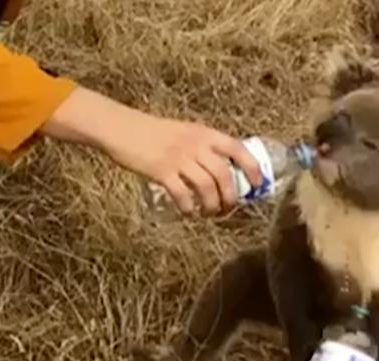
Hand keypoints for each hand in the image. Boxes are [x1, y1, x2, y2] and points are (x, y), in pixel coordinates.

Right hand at [106, 110, 262, 214]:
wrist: (122, 128)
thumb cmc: (154, 133)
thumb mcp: (185, 132)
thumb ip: (202, 147)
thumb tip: (222, 172)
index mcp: (205, 134)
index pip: (238, 149)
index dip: (252, 168)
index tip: (256, 185)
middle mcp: (196, 145)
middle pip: (224, 176)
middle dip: (231, 198)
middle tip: (228, 209)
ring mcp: (179, 158)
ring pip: (207, 188)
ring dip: (212, 207)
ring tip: (209, 214)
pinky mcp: (161, 172)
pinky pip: (183, 195)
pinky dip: (189, 208)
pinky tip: (188, 212)